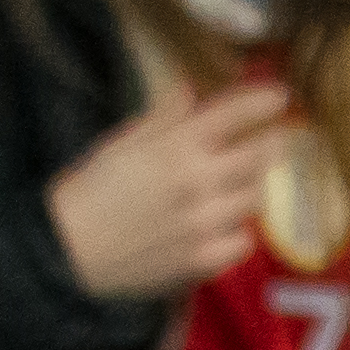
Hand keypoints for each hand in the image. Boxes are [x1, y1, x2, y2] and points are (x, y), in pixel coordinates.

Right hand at [47, 79, 293, 302]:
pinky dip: (237, 231)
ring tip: (232, 185)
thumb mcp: (123, 142)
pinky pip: (243, 241)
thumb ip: (163, 118)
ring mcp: (205, 224)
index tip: (280, 96)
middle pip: (260, 159)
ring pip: (254, 200)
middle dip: (273, 145)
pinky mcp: (204, 259)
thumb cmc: (91, 189)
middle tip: (278, 140)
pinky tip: (220, 226)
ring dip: (249, 189)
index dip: (261, 103)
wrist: (69, 247)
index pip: (233, 116)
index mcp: (175, 147)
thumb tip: (189, 89)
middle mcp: (197, 183)